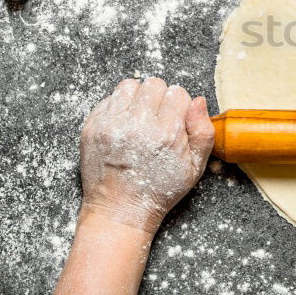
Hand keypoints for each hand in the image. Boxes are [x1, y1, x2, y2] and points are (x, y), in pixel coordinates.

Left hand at [78, 77, 214, 232]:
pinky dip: (119, 108)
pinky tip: (124, 126)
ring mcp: (111, 125)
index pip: (177, 93)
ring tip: (139, 118)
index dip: (179, 105)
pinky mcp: (92, 127)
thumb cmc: (159, 190)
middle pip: (154, 84)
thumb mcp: (194, 168)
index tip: (175, 120)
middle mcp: (137, 125)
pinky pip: (109, 99)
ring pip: (129, 85)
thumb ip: (203, 132)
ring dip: (137, 98)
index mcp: (166, 134)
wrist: (120, 210)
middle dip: (159, 98)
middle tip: (157, 119)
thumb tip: (198, 101)